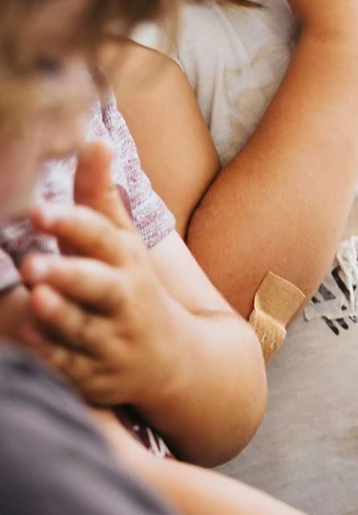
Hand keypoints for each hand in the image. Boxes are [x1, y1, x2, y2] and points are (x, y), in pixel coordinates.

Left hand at [17, 141, 190, 411]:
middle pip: (99, 286)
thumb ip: (99, 194)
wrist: (175, 359)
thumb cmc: (132, 286)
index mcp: (126, 260)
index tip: (40, 211)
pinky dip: (50, 357)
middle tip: (34, 265)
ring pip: (83, 329)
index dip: (72, 223)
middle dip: (70, 275)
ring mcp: (111, 339)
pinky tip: (25, 339)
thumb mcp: (121, 240)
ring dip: (58, 316)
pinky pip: (70, 368)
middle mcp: (123, 299)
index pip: (102, 237)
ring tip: (34, 298)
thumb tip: (93, 139)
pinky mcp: (94, 375)